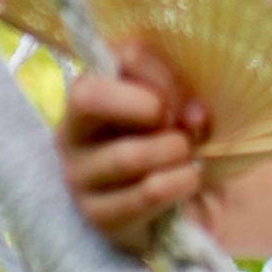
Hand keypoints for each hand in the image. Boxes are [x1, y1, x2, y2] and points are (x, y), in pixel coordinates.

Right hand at [60, 41, 212, 244]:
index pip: (125, 55)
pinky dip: (181, 182)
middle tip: (180, 126)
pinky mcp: (98, 216)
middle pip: (90, 96)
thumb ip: (185, 95)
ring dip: (176, 152)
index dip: (166, 75)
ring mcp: (78, 175)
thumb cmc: (184, 142)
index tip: (190, 100)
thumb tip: (191, 115)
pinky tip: (189, 181)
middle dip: (150, 107)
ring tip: (191, 157)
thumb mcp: (186, 107)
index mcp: (97, 88)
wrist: (198, 205)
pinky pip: (147, 192)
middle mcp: (73, 129)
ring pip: (128, 154)